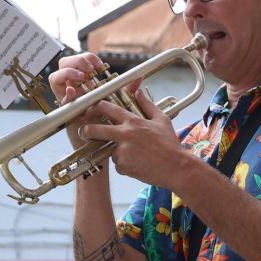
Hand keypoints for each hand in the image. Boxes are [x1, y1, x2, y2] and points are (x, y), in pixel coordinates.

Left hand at [49, 51, 108, 105]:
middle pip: (65, 62)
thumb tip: (70, 90)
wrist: (87, 108)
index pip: (57, 75)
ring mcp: (73, 68)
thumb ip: (70, 100)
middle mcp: (63, 74)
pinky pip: (87, 57)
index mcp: (57, 84)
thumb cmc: (78, 109)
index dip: (69, 74)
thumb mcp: (74, 108)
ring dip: (88, 61)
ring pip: (76, 57)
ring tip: (97, 69)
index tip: (82, 77)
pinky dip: (95, 60)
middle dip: (79, 63)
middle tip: (90, 70)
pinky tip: (100, 66)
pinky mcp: (82, 66)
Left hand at [72, 83, 188, 188]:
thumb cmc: (170, 144)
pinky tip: (140, 164)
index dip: (95, 107)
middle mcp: (125, 135)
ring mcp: (122, 151)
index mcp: (133, 121)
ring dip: (118, 152)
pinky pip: (119, 164)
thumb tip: (139, 92)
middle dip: (86, 130)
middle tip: (84, 132)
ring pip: (110, 150)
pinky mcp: (123, 166)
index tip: (91, 110)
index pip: (107, 108)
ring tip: (138, 155)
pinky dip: (126, 164)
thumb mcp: (162, 120)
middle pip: (95, 130)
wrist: (176, 168)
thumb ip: (148, 105)